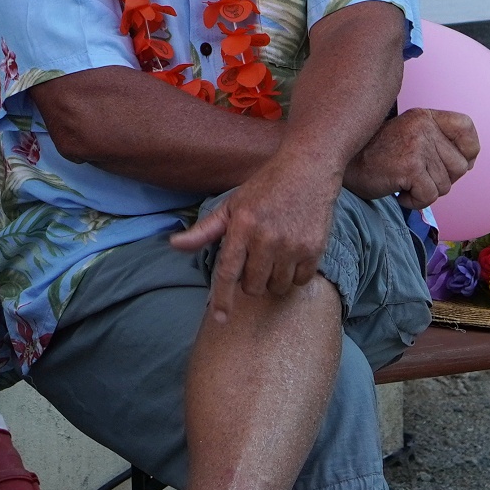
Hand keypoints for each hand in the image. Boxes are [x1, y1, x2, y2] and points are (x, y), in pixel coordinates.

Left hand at [169, 153, 338, 323]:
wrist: (307, 170)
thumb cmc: (264, 188)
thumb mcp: (230, 205)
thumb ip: (204, 231)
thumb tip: (174, 245)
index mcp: (241, 227)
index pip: (227, 272)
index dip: (222, 299)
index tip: (220, 319)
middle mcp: (267, 239)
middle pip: (252, 285)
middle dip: (249, 282)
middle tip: (253, 261)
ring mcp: (292, 246)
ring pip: (277, 287)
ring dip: (271, 281)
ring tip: (272, 259)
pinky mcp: (314, 249)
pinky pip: (300, 281)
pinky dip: (294, 277)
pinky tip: (290, 258)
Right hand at [343, 108, 477, 208]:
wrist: (341, 166)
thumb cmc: (374, 156)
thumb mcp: (408, 136)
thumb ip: (436, 141)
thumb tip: (469, 163)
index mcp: (423, 116)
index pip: (465, 127)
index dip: (468, 150)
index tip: (450, 162)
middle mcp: (422, 126)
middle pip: (460, 166)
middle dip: (442, 178)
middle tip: (414, 175)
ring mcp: (417, 146)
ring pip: (446, 185)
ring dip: (426, 192)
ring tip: (402, 182)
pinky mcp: (410, 167)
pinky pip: (430, 197)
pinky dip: (415, 202)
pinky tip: (398, 192)